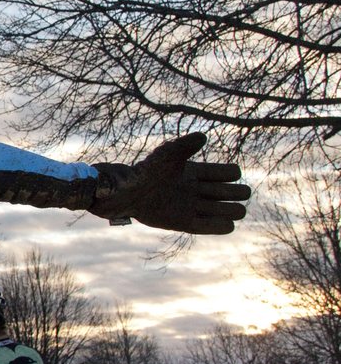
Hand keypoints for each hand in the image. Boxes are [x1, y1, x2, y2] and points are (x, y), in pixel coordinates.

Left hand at [89, 133, 249, 233]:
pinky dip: (221, 226)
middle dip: (238, 193)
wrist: (126, 193)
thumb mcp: (168, 155)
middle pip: (231, 192)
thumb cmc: (146, 171)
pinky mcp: (183, 222)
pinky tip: (228, 223)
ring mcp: (190, 206)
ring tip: (233, 210)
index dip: (232, 173)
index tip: (228, 173)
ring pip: (225, 210)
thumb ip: (186, 145)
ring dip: (233, 211)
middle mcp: (195, 189)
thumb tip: (204, 137)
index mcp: (194, 172)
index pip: (227, 173)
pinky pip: (209, 227)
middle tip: (231, 194)